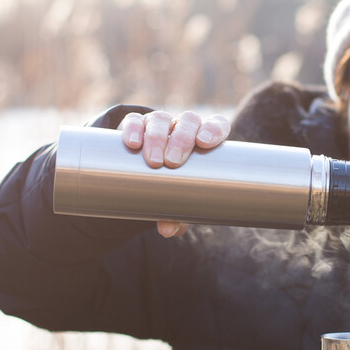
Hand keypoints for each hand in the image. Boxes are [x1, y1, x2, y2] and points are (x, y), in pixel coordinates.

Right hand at [117, 109, 230, 237]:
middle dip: (182, 139)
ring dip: (157, 137)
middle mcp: (184, 127)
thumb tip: (168, 230)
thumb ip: (178, 213)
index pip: (217, 125)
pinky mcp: (135, 125)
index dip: (214, 129)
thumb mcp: (178, 199)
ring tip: (153, 161)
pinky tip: (132, 144)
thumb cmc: (172, 186)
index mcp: (203, 139)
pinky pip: (134, 121)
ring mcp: (160, 124)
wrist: (142, 174)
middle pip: (188, 122)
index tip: (205, 143)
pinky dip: (133, 129)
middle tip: (172, 162)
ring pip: (162, 119)